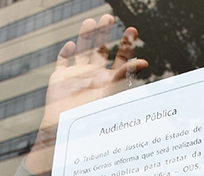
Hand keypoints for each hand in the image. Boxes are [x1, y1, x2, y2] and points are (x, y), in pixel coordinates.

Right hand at [24, 15, 147, 175]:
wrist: (66, 130)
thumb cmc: (90, 117)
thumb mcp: (111, 92)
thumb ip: (124, 75)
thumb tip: (144, 62)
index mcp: (108, 81)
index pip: (120, 59)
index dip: (126, 44)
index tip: (132, 30)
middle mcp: (93, 77)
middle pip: (101, 50)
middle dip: (105, 34)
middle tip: (109, 16)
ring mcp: (76, 77)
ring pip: (82, 51)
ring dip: (86, 36)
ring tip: (91, 21)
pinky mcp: (59, 79)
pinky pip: (62, 63)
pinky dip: (65, 53)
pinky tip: (71, 45)